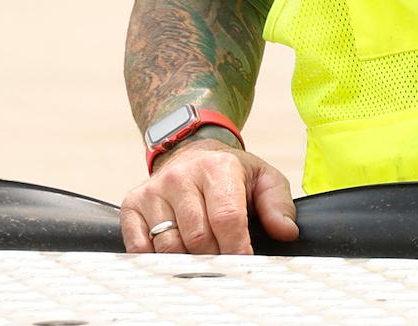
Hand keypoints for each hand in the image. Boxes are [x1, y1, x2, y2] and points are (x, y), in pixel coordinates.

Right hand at [121, 135, 298, 255]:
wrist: (191, 153)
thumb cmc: (231, 173)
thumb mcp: (264, 179)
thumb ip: (278, 205)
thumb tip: (286, 231)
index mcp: (218, 168)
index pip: (227, 218)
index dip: (236, 247)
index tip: (243, 264)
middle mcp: (181, 177)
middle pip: (197, 236)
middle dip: (215, 257)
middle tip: (225, 265)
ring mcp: (153, 191)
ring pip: (168, 245)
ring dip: (187, 260)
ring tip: (203, 258)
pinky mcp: (132, 204)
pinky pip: (139, 246)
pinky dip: (157, 259)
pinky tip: (175, 254)